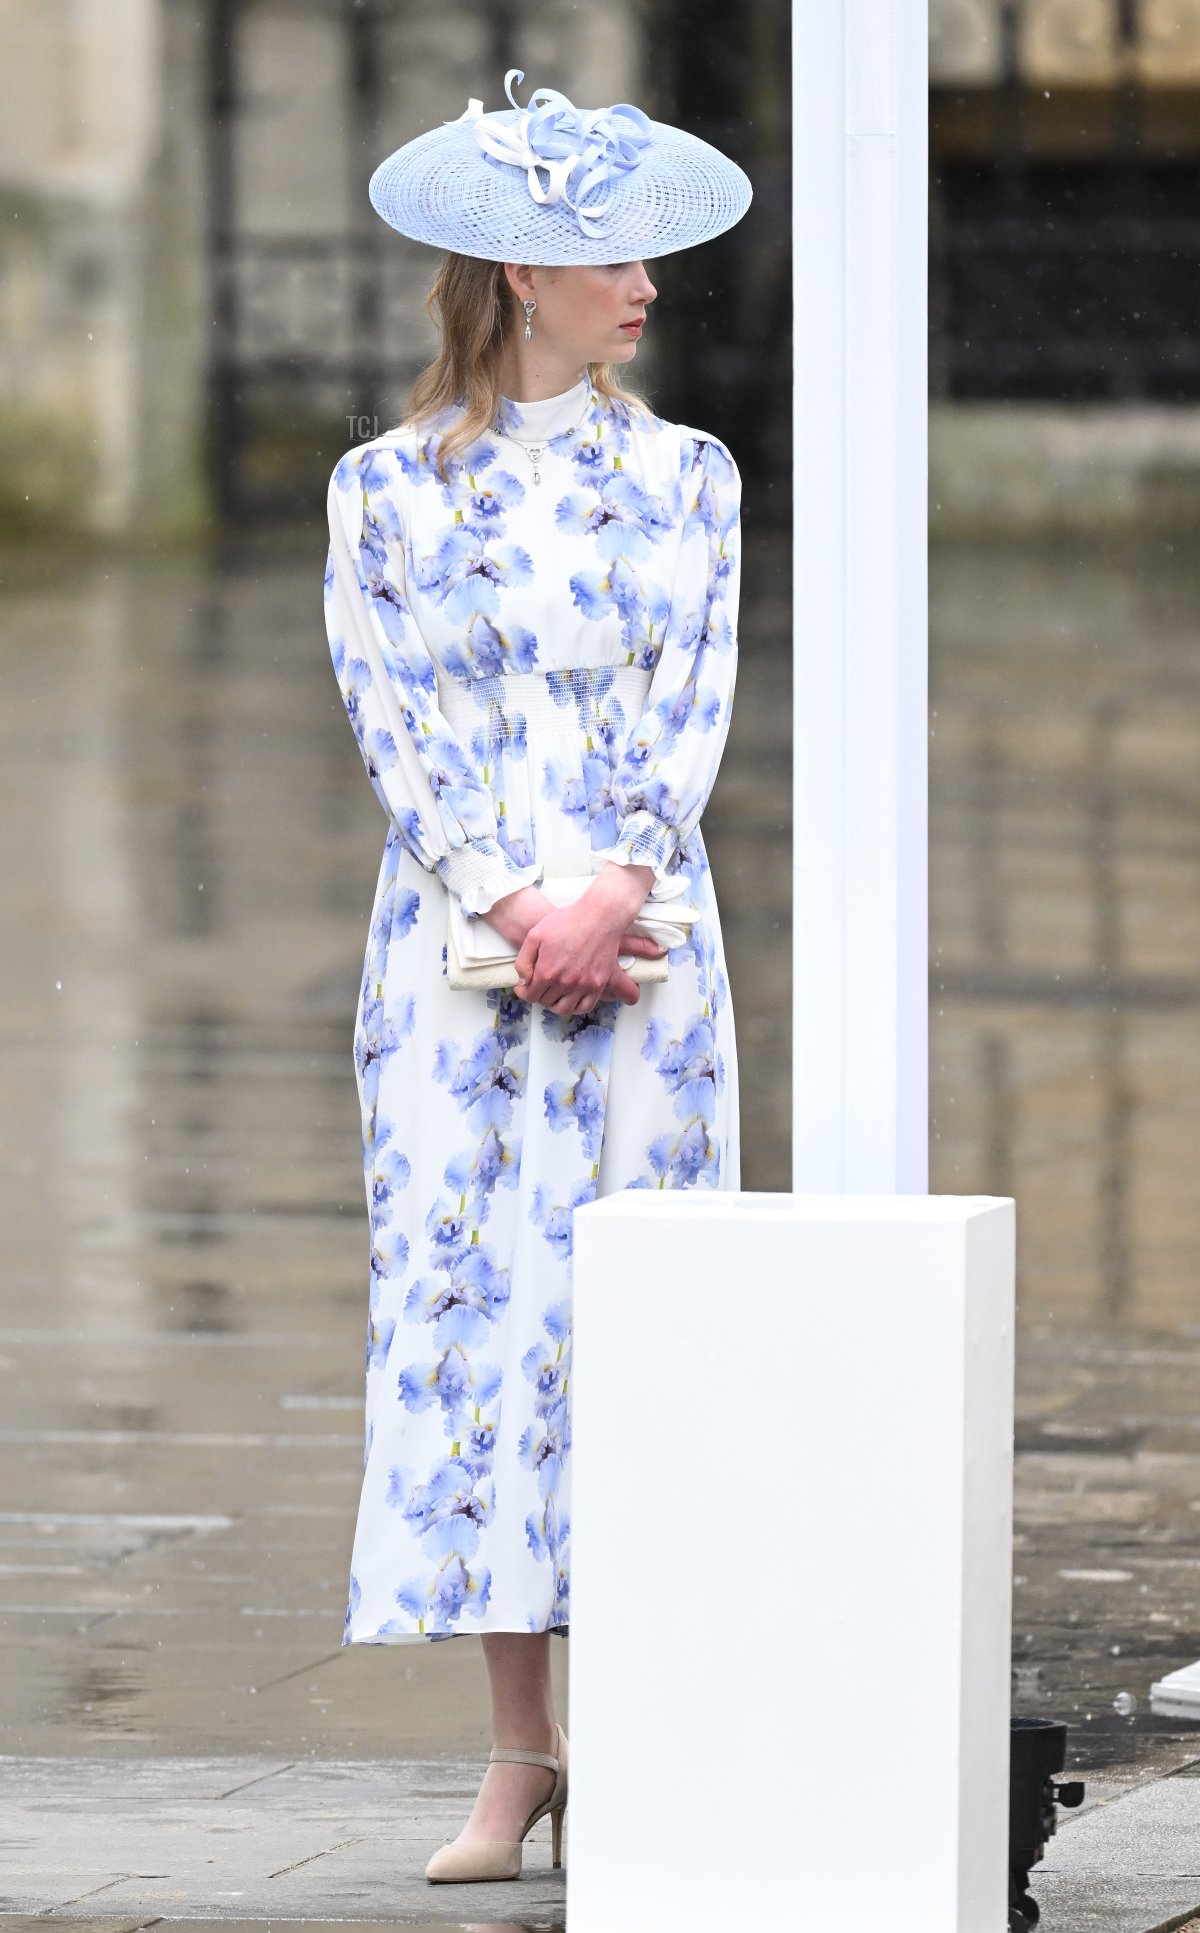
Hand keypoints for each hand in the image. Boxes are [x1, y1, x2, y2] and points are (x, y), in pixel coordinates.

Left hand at [502, 863, 661, 1014]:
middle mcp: (565, 983)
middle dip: (538, 994)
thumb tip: (523, 981)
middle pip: (545, 1002)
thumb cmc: (566, 921)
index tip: (524, 987)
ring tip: (553, 993)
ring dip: (554, 1003)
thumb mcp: (535, 935)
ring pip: (563, 1008)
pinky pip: (584, 1007)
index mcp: (547, 972)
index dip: (524, 992)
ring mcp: (583, 985)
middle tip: (539, 985)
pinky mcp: (598, 984)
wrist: (599, 917)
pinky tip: (570, 997)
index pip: (530, 996)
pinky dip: (575, 1007)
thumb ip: (523, 961)